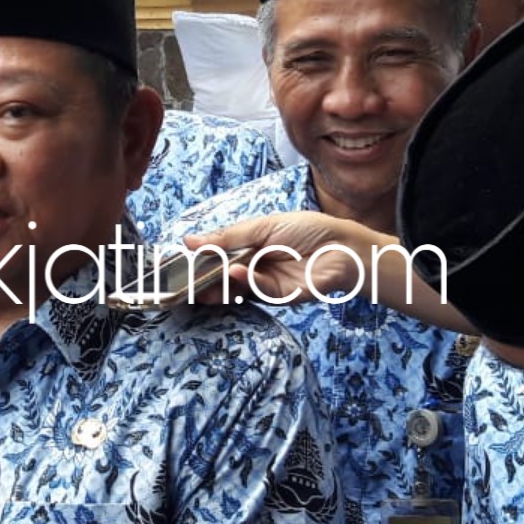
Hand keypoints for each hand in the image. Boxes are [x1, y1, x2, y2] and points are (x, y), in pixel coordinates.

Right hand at [190, 213, 475, 332]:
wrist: (345, 246)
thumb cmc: (309, 230)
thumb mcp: (263, 226)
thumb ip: (228, 237)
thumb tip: (190, 240)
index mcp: (251, 250)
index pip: (218, 259)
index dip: (200, 263)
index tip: (178, 267)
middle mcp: (257, 269)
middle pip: (223, 279)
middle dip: (203, 282)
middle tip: (182, 285)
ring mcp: (269, 285)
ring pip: (237, 289)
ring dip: (219, 286)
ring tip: (201, 283)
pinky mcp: (283, 297)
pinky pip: (259, 291)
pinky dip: (246, 283)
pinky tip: (235, 273)